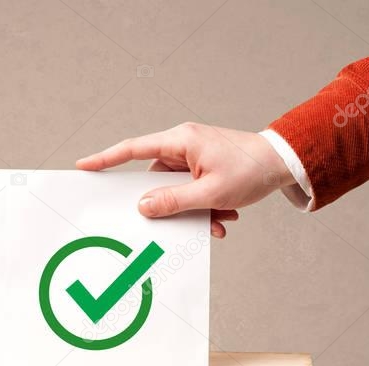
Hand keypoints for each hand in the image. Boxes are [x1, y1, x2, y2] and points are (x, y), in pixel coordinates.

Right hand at [76, 122, 295, 237]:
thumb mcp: (210, 193)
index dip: (106, 159)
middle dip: (168, 204)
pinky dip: (203, 207)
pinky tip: (222, 216)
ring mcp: (194, 156)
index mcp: (181, 141)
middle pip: (156, 179)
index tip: (84, 167)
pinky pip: (192, 191)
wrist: (284, 163)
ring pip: (176, 190)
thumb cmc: (251, 170)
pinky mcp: (204, 167)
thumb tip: (143, 206)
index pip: (133, 150)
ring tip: (216, 218)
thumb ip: (173, 201)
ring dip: (192, 210)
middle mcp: (183, 144)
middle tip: (171, 221)